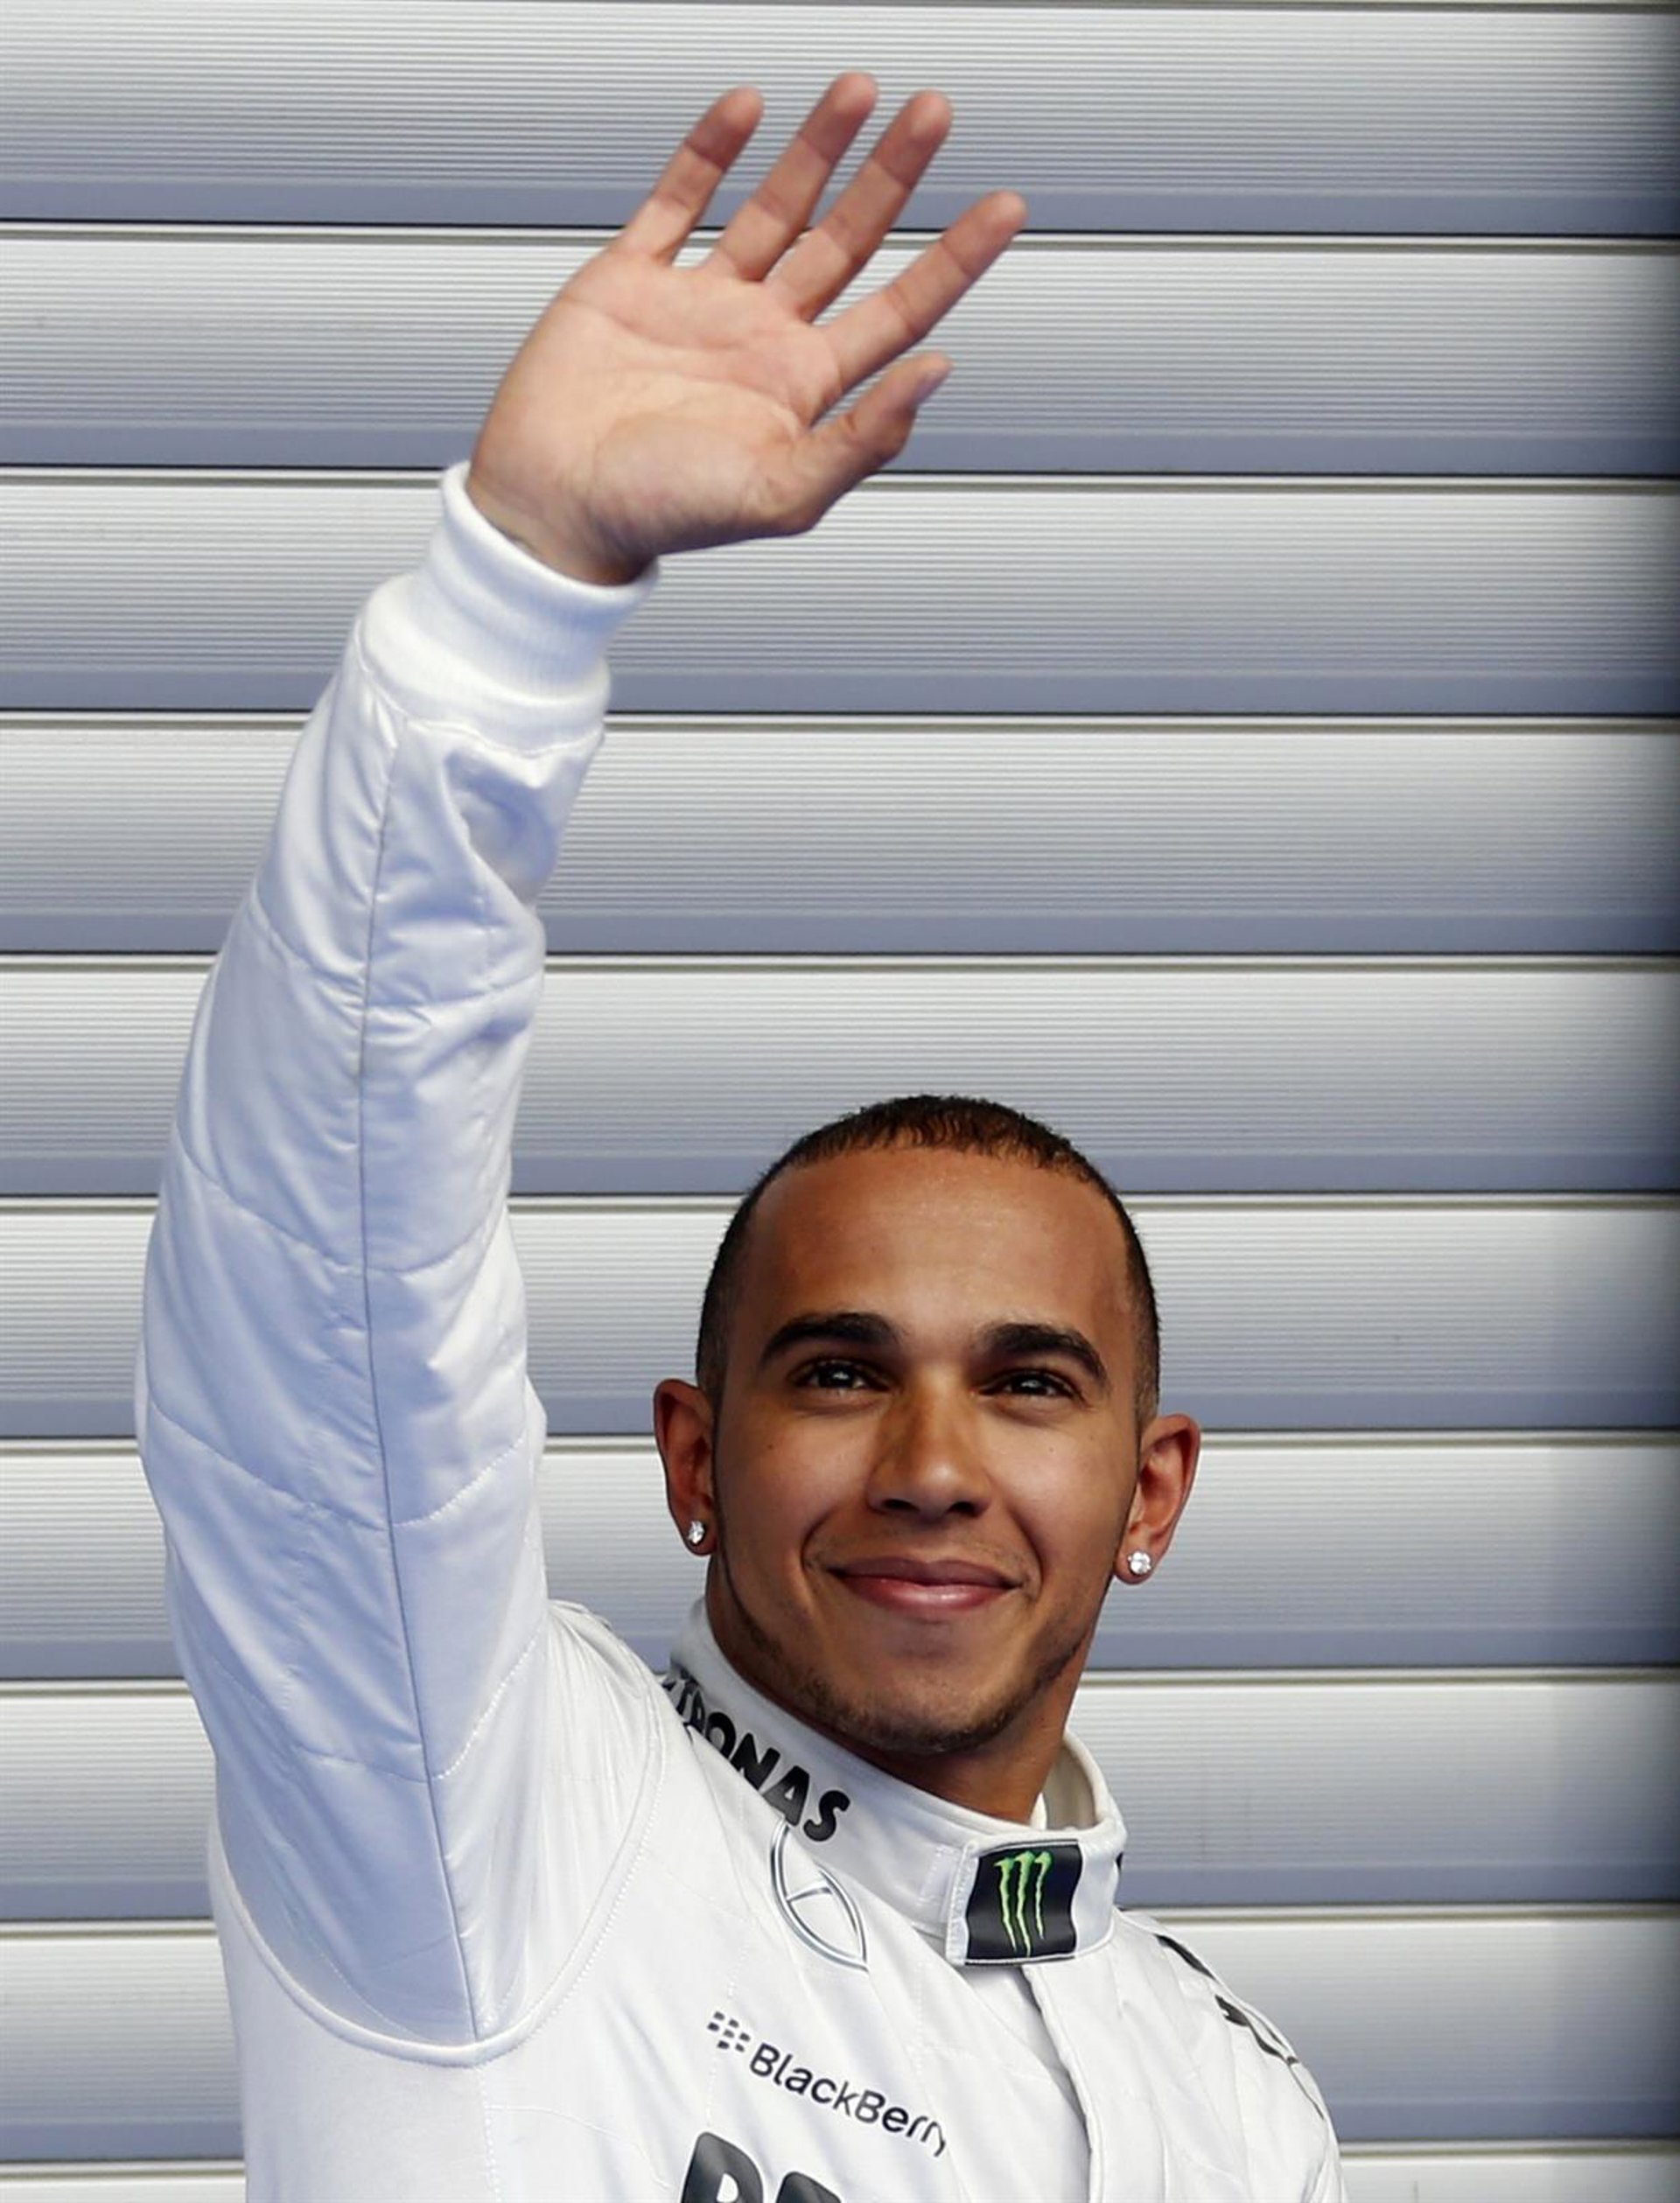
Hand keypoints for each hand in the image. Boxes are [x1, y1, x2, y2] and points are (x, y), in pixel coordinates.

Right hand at [465, 73, 1027, 583]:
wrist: (552, 505)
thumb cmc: (659, 515)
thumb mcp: (780, 495)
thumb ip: (862, 440)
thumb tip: (935, 373)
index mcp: (802, 389)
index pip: (899, 311)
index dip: (954, 259)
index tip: (1004, 208)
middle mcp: (760, 338)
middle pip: (847, 241)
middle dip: (893, 176)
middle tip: (934, 114)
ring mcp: (698, 303)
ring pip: (774, 207)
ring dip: (818, 148)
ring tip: (858, 90)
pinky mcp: (631, 279)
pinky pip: (678, 200)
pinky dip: (710, 152)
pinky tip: (748, 109)